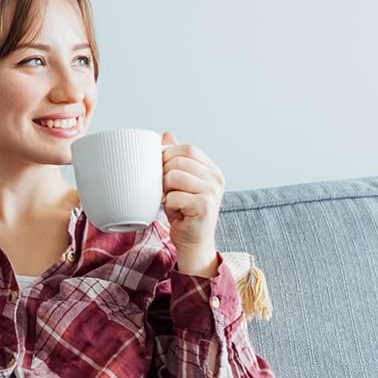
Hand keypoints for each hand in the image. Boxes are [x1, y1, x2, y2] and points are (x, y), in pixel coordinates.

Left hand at [161, 131, 223, 269]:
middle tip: (164, 189)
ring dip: (164, 190)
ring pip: (174, 176)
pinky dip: (168, 205)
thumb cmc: (184, 212)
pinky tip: (175, 212)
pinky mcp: (204, 207)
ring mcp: (212, 192)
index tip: (160, 168)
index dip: (169, 155)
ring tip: (170, 200)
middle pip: (179, 161)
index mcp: (212, 169)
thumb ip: (176, 159)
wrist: (194, 243)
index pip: (188, 149)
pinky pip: (173, 197)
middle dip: (164, 173)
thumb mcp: (179, 183)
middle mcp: (216, 178)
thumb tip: (166, 134)